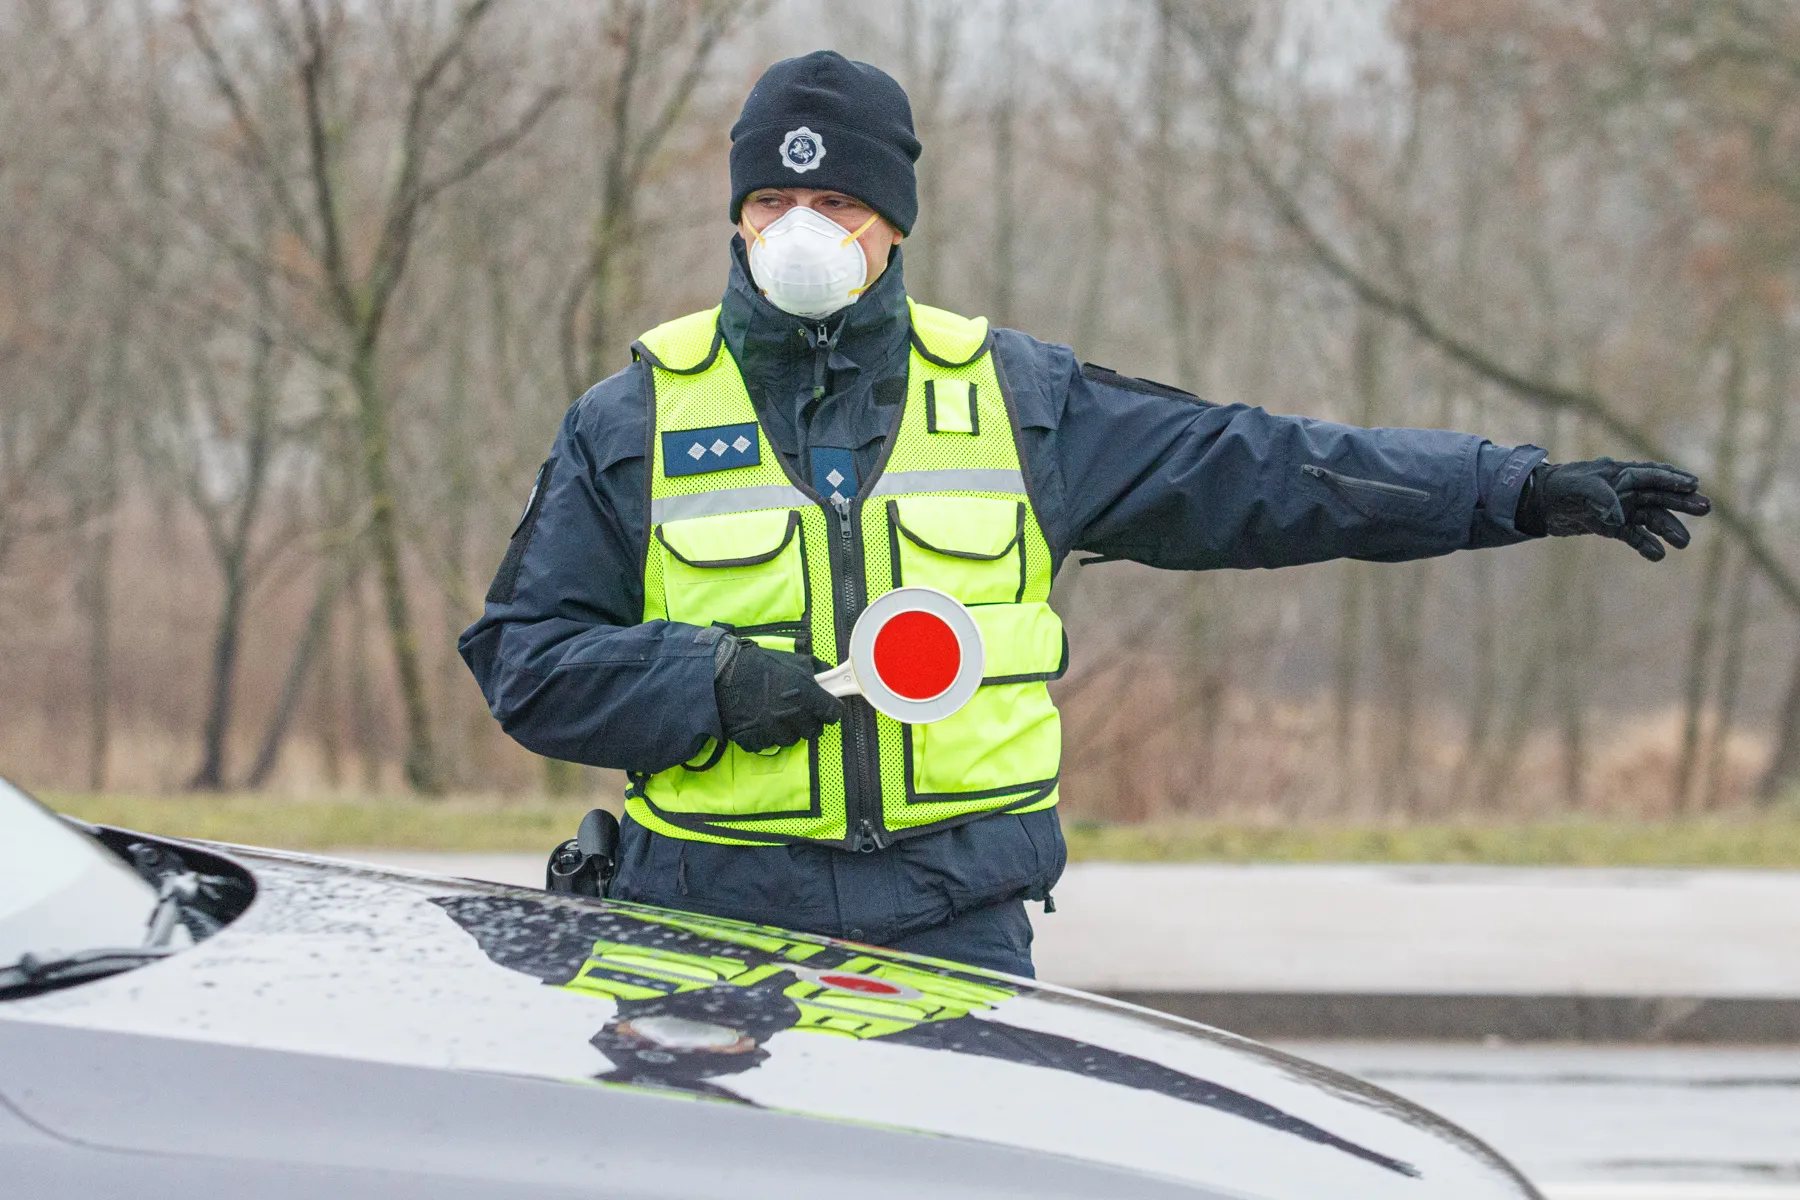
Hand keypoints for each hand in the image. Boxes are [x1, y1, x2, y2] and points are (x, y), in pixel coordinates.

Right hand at [712, 635, 842, 752]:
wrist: (722, 673)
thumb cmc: (759, 664)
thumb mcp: (793, 660)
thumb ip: (816, 670)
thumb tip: (829, 675)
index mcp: (805, 695)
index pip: (832, 713)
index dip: (831, 710)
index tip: (826, 707)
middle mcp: (792, 716)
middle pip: (813, 731)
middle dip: (808, 721)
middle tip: (798, 710)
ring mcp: (772, 731)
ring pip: (790, 739)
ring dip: (787, 729)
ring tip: (776, 714)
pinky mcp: (755, 740)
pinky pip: (768, 744)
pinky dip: (766, 735)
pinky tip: (760, 721)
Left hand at [1515, 458, 1710, 561]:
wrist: (1538, 503)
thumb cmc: (1560, 487)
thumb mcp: (1579, 487)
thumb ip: (1601, 497)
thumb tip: (1619, 517)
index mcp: (1620, 474)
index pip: (1651, 475)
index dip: (1672, 479)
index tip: (1694, 484)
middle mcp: (1625, 491)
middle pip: (1659, 496)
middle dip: (1681, 502)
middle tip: (1705, 508)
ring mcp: (1621, 508)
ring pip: (1650, 518)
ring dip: (1668, 528)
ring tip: (1683, 542)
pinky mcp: (1612, 526)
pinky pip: (1634, 535)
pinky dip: (1646, 544)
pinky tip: (1658, 554)